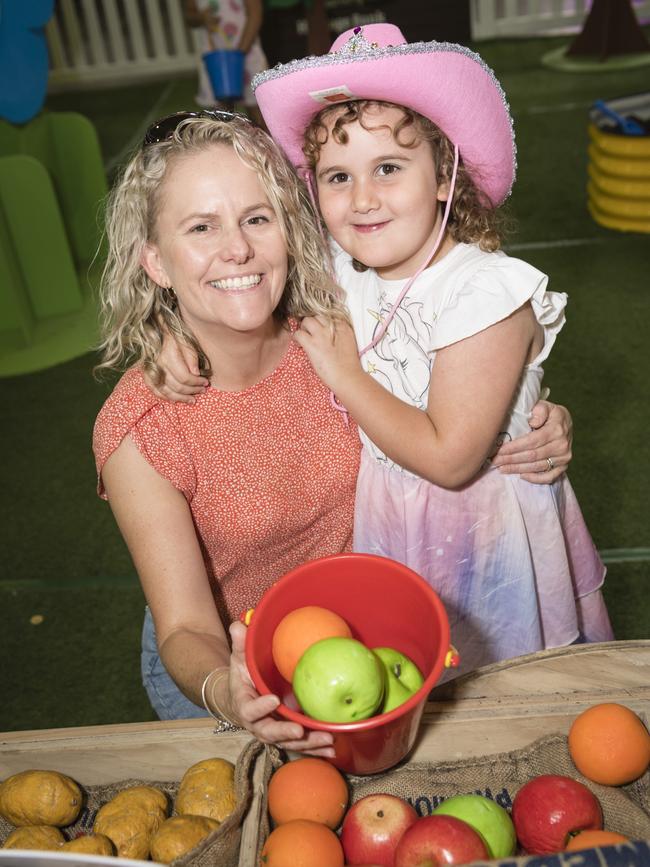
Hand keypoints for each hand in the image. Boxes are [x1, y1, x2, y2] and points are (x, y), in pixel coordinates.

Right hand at [142, 335, 207, 402]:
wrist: (157, 331)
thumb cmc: (174, 336)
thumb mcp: (186, 341)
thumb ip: (191, 356)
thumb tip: (196, 373)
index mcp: (168, 356)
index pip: (184, 377)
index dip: (197, 382)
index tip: (206, 382)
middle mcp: (158, 365)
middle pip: (177, 386)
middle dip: (192, 391)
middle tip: (202, 390)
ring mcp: (150, 371)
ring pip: (166, 392)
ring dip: (181, 398)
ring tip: (192, 400)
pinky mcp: (146, 375)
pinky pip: (155, 391)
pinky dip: (166, 398)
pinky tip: (175, 400)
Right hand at [227, 622, 334, 756]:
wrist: (244, 695)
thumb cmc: (244, 673)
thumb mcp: (240, 658)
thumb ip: (240, 644)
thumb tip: (239, 626)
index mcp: (244, 704)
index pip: (248, 709)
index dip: (259, 707)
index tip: (273, 699)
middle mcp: (257, 723)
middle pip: (269, 732)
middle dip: (285, 733)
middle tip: (300, 731)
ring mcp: (273, 731)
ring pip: (289, 742)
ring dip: (308, 744)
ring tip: (327, 741)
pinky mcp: (287, 735)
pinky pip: (301, 744)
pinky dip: (316, 749)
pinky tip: (333, 749)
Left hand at [292, 316, 360, 393]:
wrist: (348, 377)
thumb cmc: (349, 365)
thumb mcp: (349, 343)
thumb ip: (339, 335)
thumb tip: (327, 335)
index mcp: (343, 326)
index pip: (328, 315)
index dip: (322, 323)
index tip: (320, 331)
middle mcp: (332, 327)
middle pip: (316, 316)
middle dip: (312, 323)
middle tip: (310, 334)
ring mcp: (321, 335)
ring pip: (306, 320)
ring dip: (303, 328)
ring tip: (305, 339)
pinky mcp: (312, 344)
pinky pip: (298, 334)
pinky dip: (297, 338)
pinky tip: (300, 346)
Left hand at [490, 400, 572, 482]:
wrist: (565, 423)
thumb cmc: (550, 414)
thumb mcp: (546, 406)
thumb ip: (540, 410)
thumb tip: (533, 422)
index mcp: (556, 429)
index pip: (532, 441)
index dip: (514, 447)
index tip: (498, 450)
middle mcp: (562, 445)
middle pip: (532, 456)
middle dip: (511, 459)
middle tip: (495, 461)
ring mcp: (563, 458)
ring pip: (537, 467)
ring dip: (517, 469)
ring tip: (501, 468)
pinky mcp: (563, 466)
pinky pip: (548, 477)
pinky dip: (534, 478)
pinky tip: (520, 476)